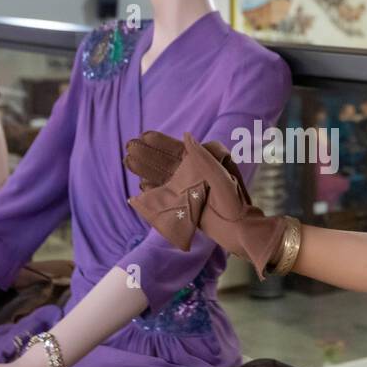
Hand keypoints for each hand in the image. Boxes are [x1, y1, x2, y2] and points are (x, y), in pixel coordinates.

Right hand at [124, 131, 286, 278]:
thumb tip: (185, 136)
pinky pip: (165, 195)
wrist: (237, 231)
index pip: (178, 151)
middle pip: (166, 163)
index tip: (144, 135)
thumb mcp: (220, 178)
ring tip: (128, 161)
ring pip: (163, 177)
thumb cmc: (233, 203)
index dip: (160, 143)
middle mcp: (194, 176)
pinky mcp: (184, 206)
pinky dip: (153, 190)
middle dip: (148, 155)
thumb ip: (203, 159)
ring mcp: (188, 191)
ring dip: (146, 170)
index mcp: (203, 165)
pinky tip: (141, 185)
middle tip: (129, 148)